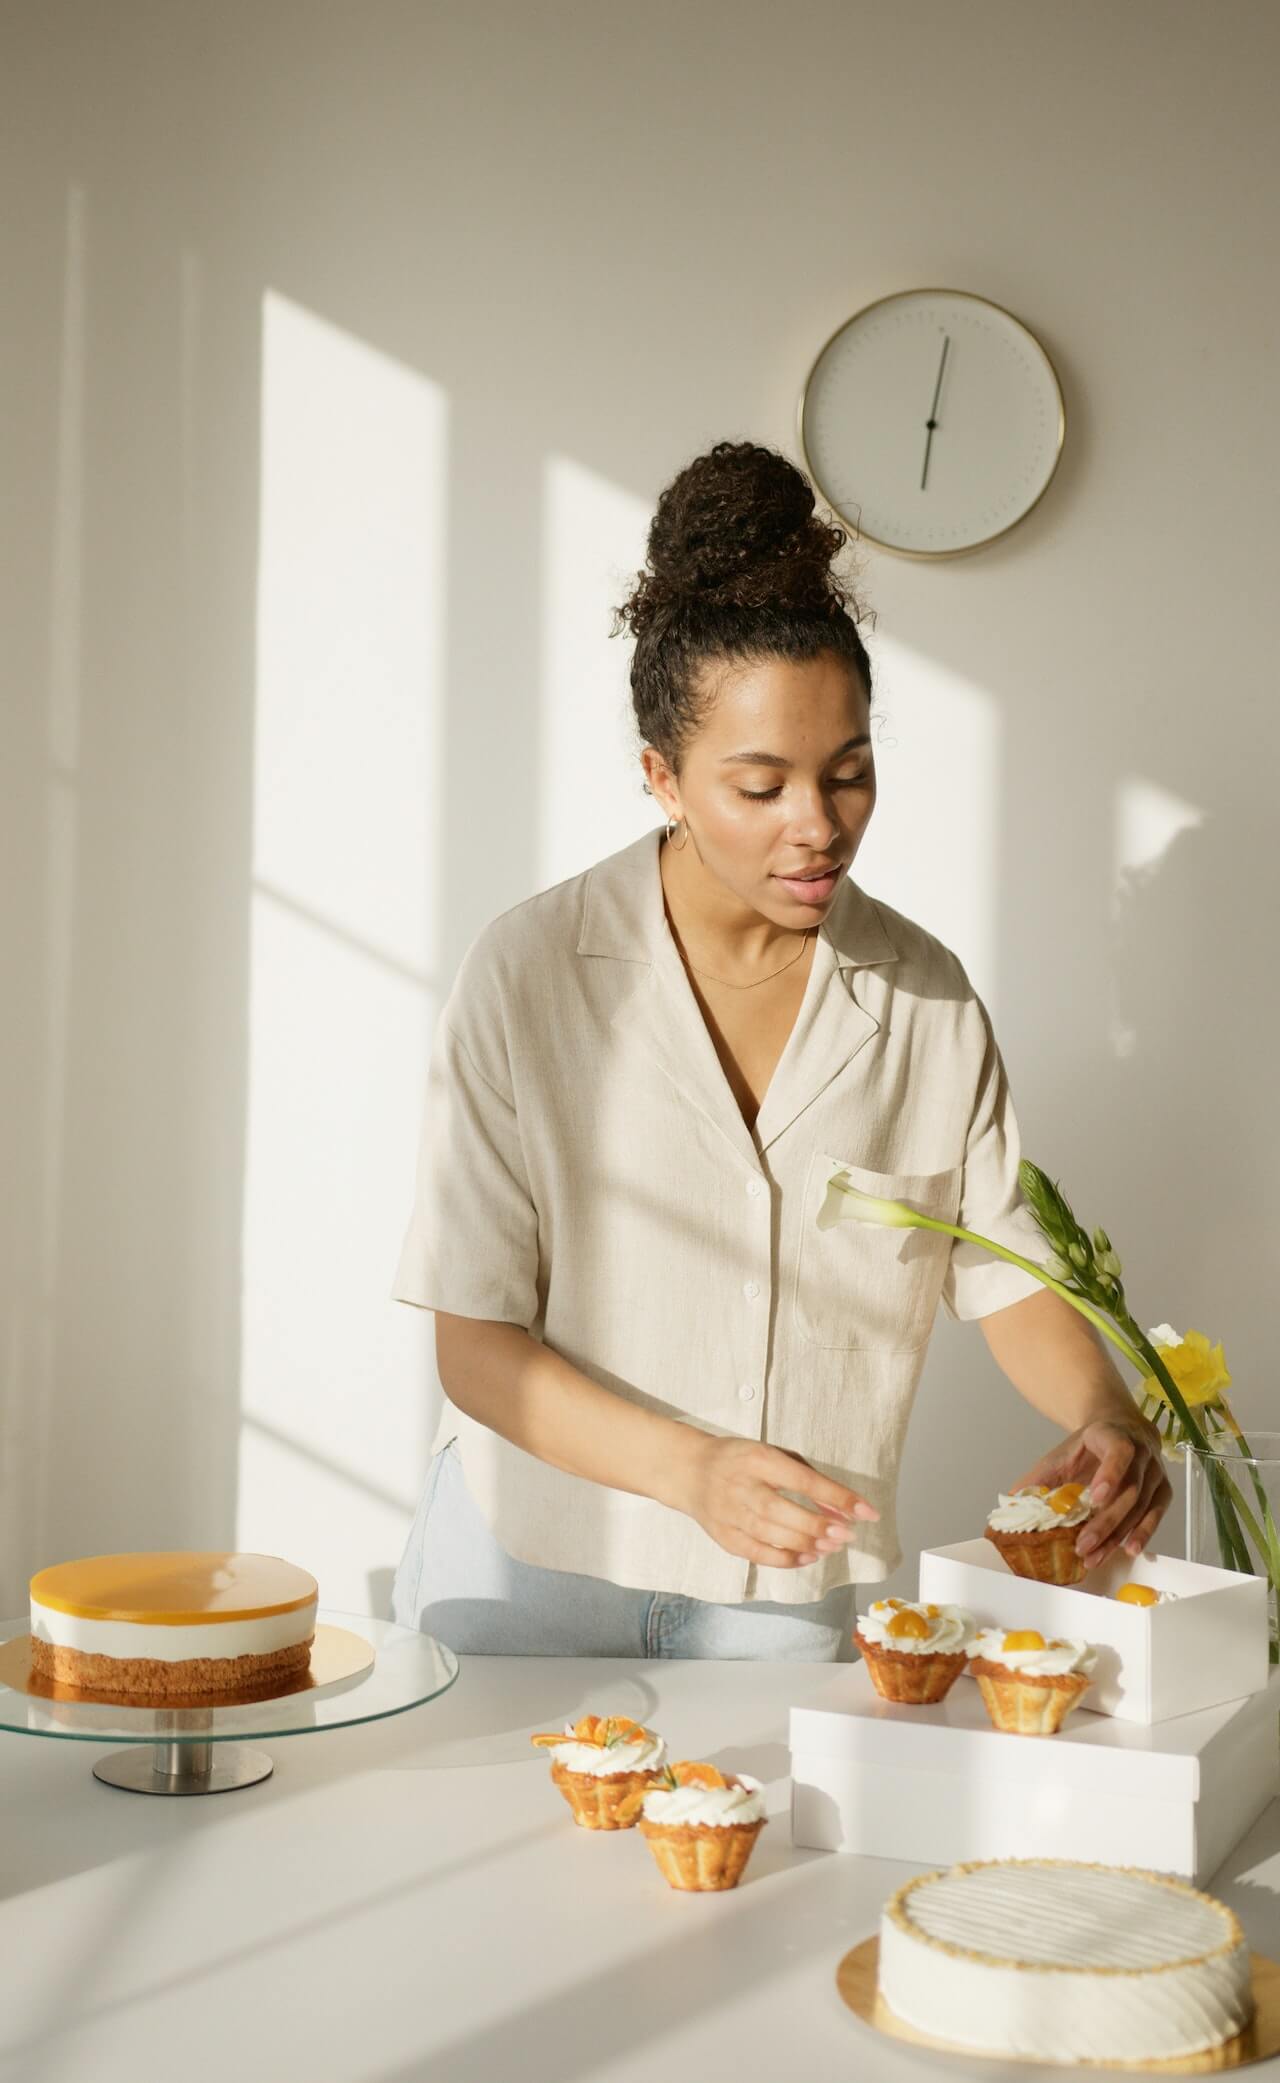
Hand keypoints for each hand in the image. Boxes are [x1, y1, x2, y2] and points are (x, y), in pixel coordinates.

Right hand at [677, 1434, 878, 1568]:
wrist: (689, 1470)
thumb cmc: (741, 1460)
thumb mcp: (772, 1454)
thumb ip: (806, 1477)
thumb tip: (838, 1506)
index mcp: (757, 1458)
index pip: (802, 1479)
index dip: (836, 1496)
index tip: (866, 1511)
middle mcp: (741, 1485)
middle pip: (781, 1511)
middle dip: (818, 1525)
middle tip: (847, 1534)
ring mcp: (729, 1513)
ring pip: (770, 1534)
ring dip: (806, 1543)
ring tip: (832, 1546)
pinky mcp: (723, 1536)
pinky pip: (757, 1554)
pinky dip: (785, 1559)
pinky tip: (807, 1557)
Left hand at [1012, 1410, 1171, 1569]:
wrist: (1120, 1431)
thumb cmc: (1088, 1448)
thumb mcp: (1060, 1456)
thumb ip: (1038, 1478)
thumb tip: (1010, 1504)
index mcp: (1113, 1435)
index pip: (1119, 1451)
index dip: (1110, 1474)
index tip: (1095, 1498)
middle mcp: (1142, 1452)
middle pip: (1129, 1490)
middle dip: (1105, 1522)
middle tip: (1083, 1544)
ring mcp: (1155, 1472)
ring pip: (1141, 1507)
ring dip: (1117, 1535)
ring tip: (1095, 1556)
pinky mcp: (1163, 1490)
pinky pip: (1156, 1514)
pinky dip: (1143, 1533)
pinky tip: (1129, 1549)